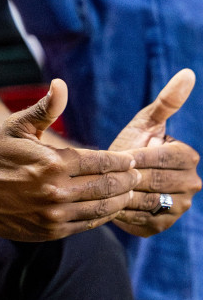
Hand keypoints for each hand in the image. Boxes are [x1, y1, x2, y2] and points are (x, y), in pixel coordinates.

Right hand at [0, 80, 139, 240]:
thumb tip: (61, 84)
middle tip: (136, 176)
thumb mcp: (17, 127)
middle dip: (127, 180)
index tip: (129, 160)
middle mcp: (57, 190)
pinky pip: (89, 223)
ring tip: (127, 191)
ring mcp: (55, 213)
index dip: (120, 161)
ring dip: (121, 199)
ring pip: (103, 207)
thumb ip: (45, 109)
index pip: (102, 162)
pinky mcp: (52, 231)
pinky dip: (104, 215)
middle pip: (108, 186)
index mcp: (53, 162)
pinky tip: (108, 207)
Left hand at [110, 69, 199, 236]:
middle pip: (153, 181)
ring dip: (123, 193)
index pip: (159, 158)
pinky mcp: (161, 226)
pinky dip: (121, 210)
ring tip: (106, 184)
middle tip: (106, 171)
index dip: (134, 156)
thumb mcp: (144, 123)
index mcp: (188, 157)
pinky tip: (109, 200)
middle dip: (127, 175)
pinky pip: (138, 219)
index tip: (116, 154)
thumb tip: (188, 73)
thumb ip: (166, 102)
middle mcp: (192, 185)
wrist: (114, 177)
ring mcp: (180, 208)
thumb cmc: (130, 145)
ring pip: (146, 201)